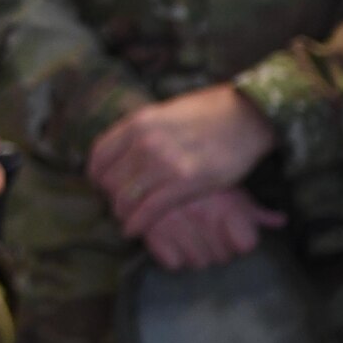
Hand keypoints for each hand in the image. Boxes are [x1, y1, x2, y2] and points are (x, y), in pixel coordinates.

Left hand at [87, 84, 276, 237]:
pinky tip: (133, 229)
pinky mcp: (188, 182)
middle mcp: (145, 142)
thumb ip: (142, 131)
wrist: (246, 116)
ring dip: (122, 213)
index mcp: (137, 123)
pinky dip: (137, 223)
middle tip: (116, 205)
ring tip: (125, 219)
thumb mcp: (164, 113)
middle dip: (110, 197)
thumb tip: (123, 149)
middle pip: (110, 179)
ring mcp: (165, 162)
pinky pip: (151, 209)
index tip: (101, 185)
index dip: (96, 175)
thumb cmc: (207, 112)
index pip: (99, 155)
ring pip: (126, 197)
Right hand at [141, 186, 284, 270]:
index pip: (246, 245)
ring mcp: (176, 224)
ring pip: (199, 262)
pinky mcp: (152, 231)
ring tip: (189, 235)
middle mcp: (202, 216)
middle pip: (222, 257)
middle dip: (217, 247)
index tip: (230, 229)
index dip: (239, 238)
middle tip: (206, 231)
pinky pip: (173, 263)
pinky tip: (171, 239)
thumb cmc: (199, 174)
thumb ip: (255, 209)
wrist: (155, 157)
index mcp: (225, 204)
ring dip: (196, 253)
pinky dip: (171, 255)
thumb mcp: (230, 186)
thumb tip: (282, 221)